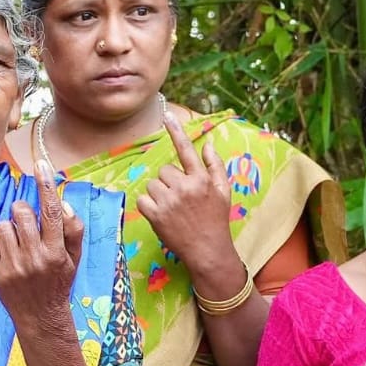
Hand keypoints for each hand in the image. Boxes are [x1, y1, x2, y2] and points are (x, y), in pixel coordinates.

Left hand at [0, 160, 84, 324]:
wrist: (40, 317)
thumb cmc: (59, 282)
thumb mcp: (74, 258)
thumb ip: (73, 229)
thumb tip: (61, 203)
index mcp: (56, 252)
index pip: (51, 212)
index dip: (46, 185)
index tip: (41, 164)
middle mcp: (34, 258)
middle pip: (21, 213)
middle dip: (22, 211)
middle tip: (27, 223)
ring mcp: (13, 266)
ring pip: (3, 226)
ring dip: (9, 229)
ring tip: (18, 244)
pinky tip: (6, 254)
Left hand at [134, 111, 232, 264]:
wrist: (208, 250)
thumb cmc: (216, 220)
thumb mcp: (223, 192)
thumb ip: (215, 166)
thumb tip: (207, 144)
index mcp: (201, 179)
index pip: (186, 150)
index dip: (177, 131)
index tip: (167, 115)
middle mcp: (185, 187)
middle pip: (164, 170)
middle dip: (169, 182)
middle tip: (180, 199)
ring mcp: (169, 201)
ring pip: (152, 184)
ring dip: (159, 194)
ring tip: (172, 208)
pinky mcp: (156, 215)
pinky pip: (142, 200)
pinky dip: (148, 206)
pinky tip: (161, 215)